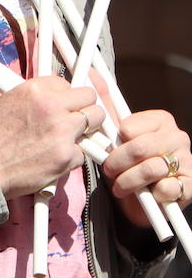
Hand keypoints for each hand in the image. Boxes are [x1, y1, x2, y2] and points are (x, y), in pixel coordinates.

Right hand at [0, 76, 101, 199]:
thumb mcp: (8, 104)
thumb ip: (37, 98)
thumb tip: (57, 96)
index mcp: (36, 90)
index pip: (70, 84)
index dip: (67, 97)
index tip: (65, 105)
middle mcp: (52, 107)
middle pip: (90, 98)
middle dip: (83, 109)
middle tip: (71, 120)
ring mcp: (62, 131)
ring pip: (95, 122)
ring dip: (84, 130)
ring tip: (65, 138)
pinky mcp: (67, 155)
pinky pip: (83, 151)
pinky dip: (70, 156)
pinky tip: (52, 158)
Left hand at [102, 109, 191, 226]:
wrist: (139, 200)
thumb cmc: (126, 166)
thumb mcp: (113, 139)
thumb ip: (106, 110)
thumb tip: (95, 77)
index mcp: (160, 121)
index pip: (128, 128)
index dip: (113, 145)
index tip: (109, 153)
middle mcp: (177, 137)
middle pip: (138, 148)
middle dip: (116, 164)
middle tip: (110, 172)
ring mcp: (186, 160)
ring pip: (150, 168)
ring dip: (128, 182)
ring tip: (122, 187)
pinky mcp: (189, 184)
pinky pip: (167, 188)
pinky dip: (151, 195)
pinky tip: (147, 195)